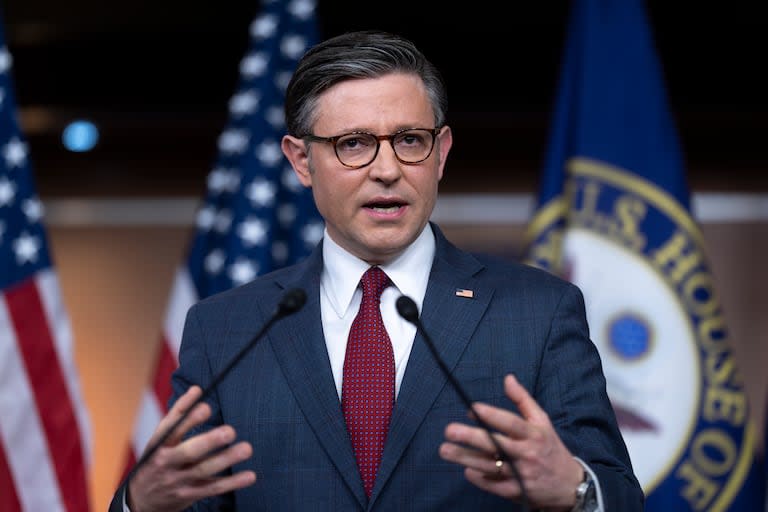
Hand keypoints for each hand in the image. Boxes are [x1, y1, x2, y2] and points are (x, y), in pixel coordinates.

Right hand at [127, 386, 255, 511]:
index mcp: (159, 445)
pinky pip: (213, 488)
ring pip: (204, 470)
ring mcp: (178, 481)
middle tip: (229, 431)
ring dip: (226, 459)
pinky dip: (232, 483)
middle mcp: (166, 462)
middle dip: (209, 442)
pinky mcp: (190, 495)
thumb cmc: (156, 460)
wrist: (142, 500)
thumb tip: (197, 389)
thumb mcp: (159, 440)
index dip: (188, 417)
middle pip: (188, 452)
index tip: (206, 406)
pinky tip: (249, 475)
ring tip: (246, 448)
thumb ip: (178, 415)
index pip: (172, 428)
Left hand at [439, 374, 583, 510]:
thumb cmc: (550, 447)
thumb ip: (523, 400)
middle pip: (496, 445)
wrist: (570, 486)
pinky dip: (479, 479)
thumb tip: (507, 378)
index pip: (511, 423)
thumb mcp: (542, 421)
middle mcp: (527, 454)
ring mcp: (521, 475)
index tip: (472, 408)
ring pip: (490, 466)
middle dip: (471, 438)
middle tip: (449, 430)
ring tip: (445, 450)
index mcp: (534, 434)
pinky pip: (494, 486)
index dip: (492, 415)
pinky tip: (466, 470)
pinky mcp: (517, 492)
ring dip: (466, 458)